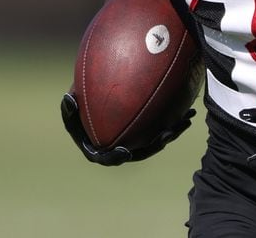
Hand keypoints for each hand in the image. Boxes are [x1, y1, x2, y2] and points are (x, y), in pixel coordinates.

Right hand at [60, 92, 195, 165]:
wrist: (96, 108)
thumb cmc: (80, 114)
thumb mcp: (70, 114)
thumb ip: (69, 110)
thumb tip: (69, 98)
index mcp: (103, 152)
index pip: (111, 157)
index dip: (119, 156)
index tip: (124, 151)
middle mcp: (124, 149)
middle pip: (144, 149)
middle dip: (158, 142)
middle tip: (167, 133)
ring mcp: (138, 141)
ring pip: (158, 139)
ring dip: (172, 131)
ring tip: (186, 119)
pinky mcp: (148, 132)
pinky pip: (162, 127)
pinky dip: (174, 120)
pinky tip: (187, 108)